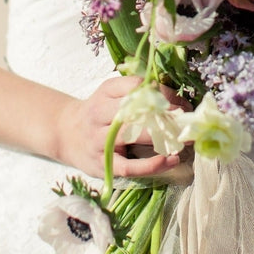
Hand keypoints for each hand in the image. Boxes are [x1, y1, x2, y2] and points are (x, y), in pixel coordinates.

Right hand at [53, 75, 185, 179]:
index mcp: (105, 92)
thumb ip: (138, 94)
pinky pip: (129, 166)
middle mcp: (99, 113)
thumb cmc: (99, 114)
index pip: (137, 86)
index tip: (181, 103)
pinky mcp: (103, 163)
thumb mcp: (112, 95)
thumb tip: (177, 101)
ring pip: (131, 135)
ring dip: (161, 137)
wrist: (66, 134)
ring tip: (183, 140)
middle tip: (187, 121)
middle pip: (135, 110)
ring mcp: (99, 140)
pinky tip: (170, 160)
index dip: (163, 93)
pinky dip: (152, 165)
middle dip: (166, 115)